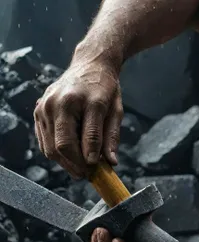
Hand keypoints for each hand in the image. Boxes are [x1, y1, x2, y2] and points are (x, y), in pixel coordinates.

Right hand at [34, 55, 122, 178]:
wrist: (89, 65)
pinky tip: (69, 156)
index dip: (92, 158)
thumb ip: (112, 137)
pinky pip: (44, 142)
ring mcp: (45, 106)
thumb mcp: (116, 111)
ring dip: (65, 163)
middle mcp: (60, 102)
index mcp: (85, 100)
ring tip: (80, 168)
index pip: (88, 137)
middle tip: (88, 175)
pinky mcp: (38, 110)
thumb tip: (111, 163)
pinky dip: (56, 154)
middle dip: (76, 165)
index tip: (98, 169)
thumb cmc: (105, 89)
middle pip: (63, 145)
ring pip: (51, 148)